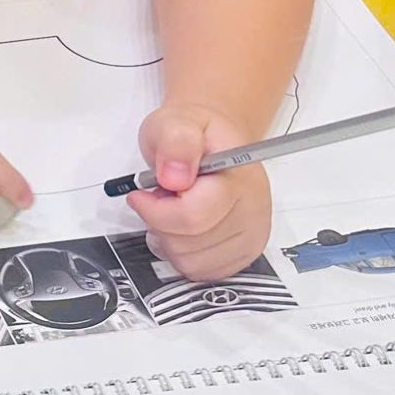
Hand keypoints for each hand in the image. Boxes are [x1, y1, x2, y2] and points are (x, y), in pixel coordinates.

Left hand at [126, 103, 269, 280]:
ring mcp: (252, 234)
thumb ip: (175, 143)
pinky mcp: (245, 252)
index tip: (140, 194)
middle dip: (161, 223)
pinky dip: (184, 255)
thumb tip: (175, 177)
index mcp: (239, 177)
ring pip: (192, 262)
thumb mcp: (175, 122)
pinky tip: (185, 229)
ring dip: (171, 240)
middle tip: (164, 197)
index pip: (193, 216)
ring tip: (176, 209)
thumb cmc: (195, 133)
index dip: (156, 210)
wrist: (218, 142)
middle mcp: (254, 210)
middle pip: (189, 244)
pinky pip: (203, 271)